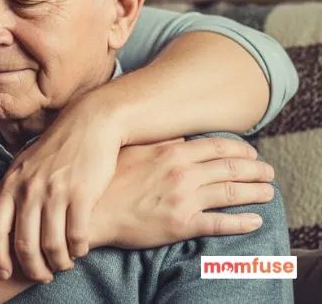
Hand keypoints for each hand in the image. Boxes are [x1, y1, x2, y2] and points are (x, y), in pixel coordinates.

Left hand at [0, 94, 122, 280]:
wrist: (89, 123)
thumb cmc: (51, 149)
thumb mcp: (17, 167)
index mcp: (11, 184)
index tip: (3, 273)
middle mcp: (29, 189)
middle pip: (23, 244)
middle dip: (32, 268)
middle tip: (41, 276)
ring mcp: (55, 191)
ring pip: (52, 245)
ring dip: (58, 262)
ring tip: (62, 264)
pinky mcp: (82, 194)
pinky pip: (77, 235)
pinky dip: (78, 249)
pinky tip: (80, 249)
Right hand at [92, 136, 275, 248]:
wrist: (92, 212)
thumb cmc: (107, 181)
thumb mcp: (131, 151)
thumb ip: (158, 143)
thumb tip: (176, 136)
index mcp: (171, 153)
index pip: (216, 147)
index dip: (239, 151)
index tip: (251, 154)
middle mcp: (182, 173)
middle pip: (231, 168)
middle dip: (255, 170)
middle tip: (268, 172)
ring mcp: (184, 199)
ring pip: (231, 193)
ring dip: (255, 192)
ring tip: (268, 193)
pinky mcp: (181, 224)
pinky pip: (220, 223)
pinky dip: (242, 222)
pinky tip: (255, 221)